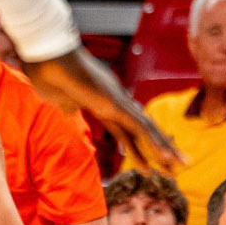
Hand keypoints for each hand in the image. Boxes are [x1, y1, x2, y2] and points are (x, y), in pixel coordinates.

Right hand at [21, 45, 181, 172]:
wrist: (46, 57)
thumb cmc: (48, 73)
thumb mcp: (59, 98)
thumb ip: (69, 108)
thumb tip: (70, 113)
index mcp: (103, 104)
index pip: (125, 131)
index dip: (137, 149)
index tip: (149, 163)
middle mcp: (116, 102)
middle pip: (142, 132)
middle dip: (158, 151)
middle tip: (176, 167)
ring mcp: (118, 102)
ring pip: (146, 130)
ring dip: (163, 150)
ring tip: (180, 166)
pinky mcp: (115, 104)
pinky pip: (139, 127)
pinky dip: (153, 142)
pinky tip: (165, 156)